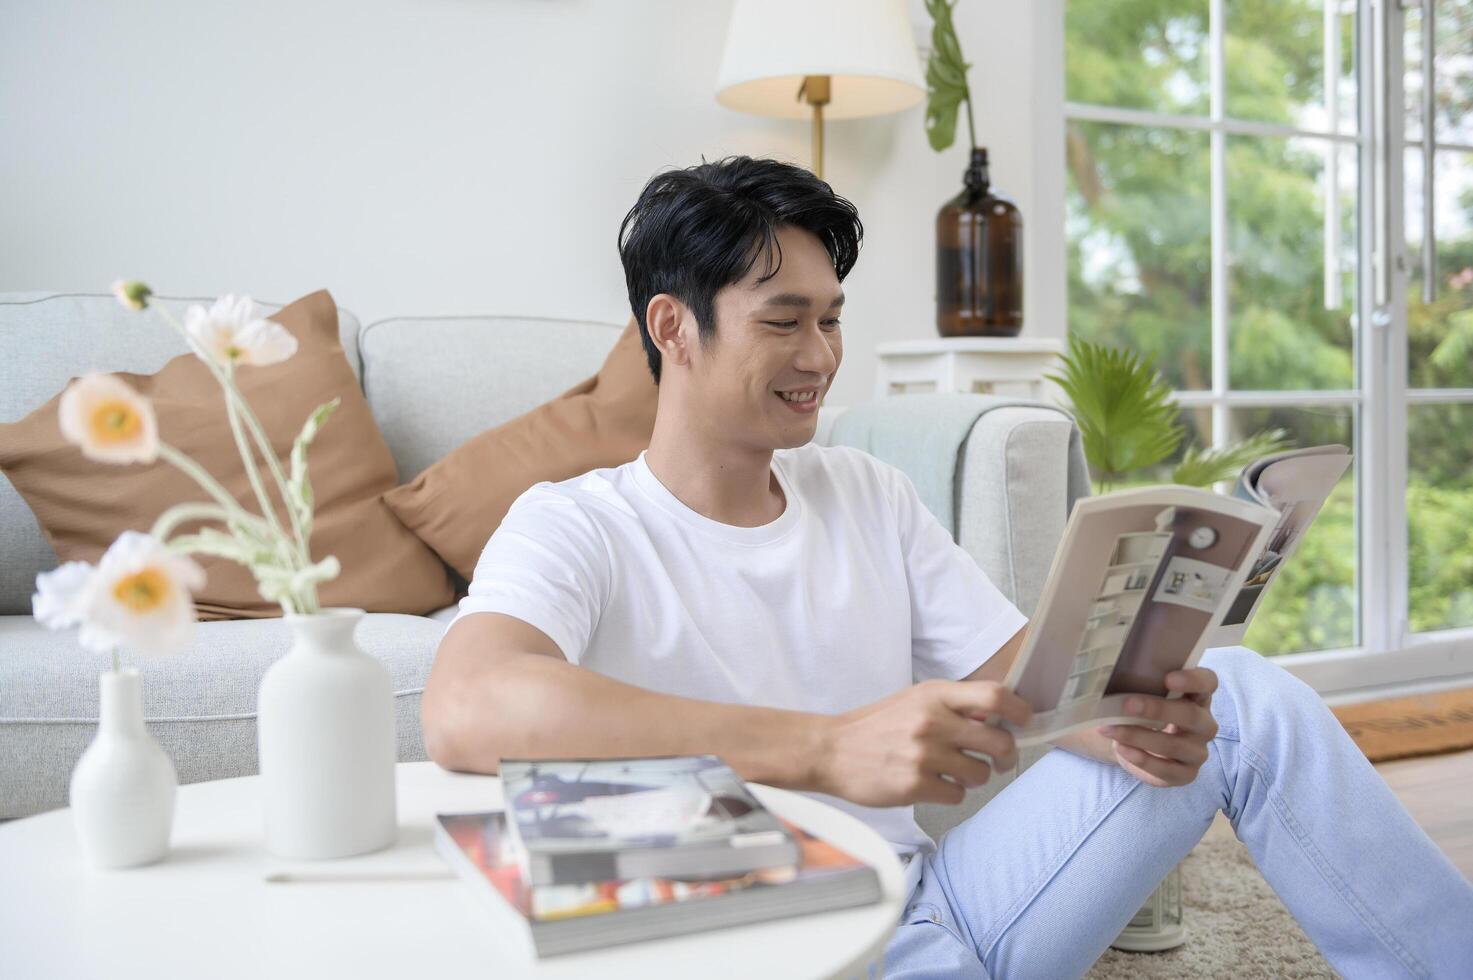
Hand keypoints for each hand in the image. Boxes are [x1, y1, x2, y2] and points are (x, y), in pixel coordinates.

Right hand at [815, 679, 1033, 807]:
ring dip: (975, 777)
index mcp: (934, 695)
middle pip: (999, 741)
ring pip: (981, 773)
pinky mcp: (915, 785)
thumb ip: (952, 706)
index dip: (1019, 710)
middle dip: (1006, 755)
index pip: (995, 696)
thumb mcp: (913, 700)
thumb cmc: (874, 726)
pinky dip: (951, 792)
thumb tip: (996, 719)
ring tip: (953, 771)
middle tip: (999, 759)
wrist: (830, 750)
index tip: (1023, 721)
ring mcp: (923, 755)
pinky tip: (933, 784)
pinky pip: (958, 795)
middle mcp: (932, 722)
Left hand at [1097, 667, 1218, 787]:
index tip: (1168, 678)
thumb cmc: (1145, 713)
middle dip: (1158, 709)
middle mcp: (1204, 724)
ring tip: (1110, 729)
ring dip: (1139, 736)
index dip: (1193, 679)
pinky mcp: (1187, 774)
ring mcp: (1198, 751)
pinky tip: (1121, 749)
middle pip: (1191, 715)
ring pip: (1174, 745)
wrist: (1140, 746)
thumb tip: (1112, 677)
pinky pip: (1166, 770)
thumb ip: (1141, 685)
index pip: (1208, 682)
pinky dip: (1141, 759)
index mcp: (1198, 696)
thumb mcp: (1145, 696)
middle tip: (1128, 704)